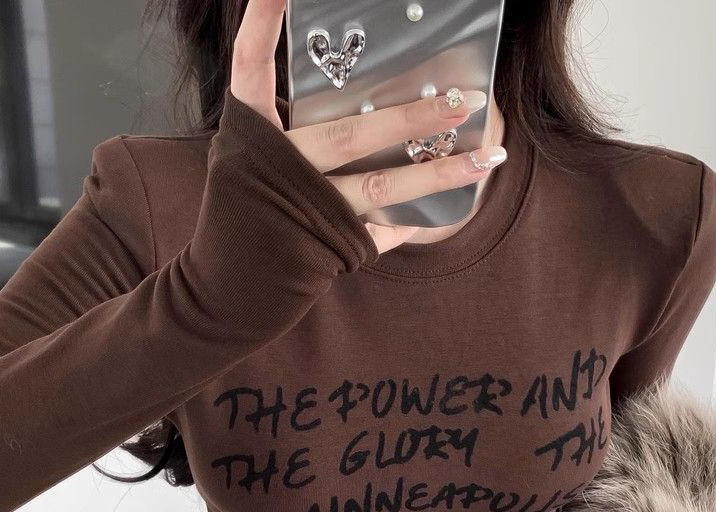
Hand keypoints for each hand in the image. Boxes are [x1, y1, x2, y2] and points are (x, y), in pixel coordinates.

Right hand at [229, 0, 505, 253]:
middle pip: (350, 136)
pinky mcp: (325, 246)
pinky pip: (377, 234)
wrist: (229, 282)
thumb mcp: (252, 153)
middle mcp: (278, 168)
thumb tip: (349, 75)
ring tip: (487, 156)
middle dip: (411, 117)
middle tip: (463, 99)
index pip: (252, 66)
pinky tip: (443, 215)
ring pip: (378, 189)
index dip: (264, 24)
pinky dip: (408, 225)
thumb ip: (291, 118)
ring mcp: (303, 211)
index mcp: (252, 133)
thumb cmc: (247, 204)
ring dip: (437, 173)